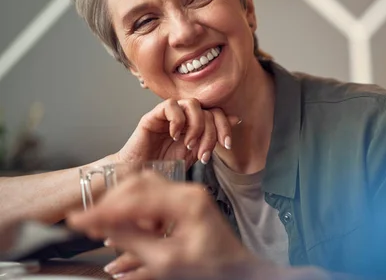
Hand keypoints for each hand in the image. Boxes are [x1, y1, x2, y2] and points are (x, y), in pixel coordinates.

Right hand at [67, 172, 275, 279]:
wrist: (237, 270)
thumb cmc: (211, 268)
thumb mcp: (167, 262)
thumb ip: (134, 241)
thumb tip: (103, 227)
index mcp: (187, 202)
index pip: (136, 198)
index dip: (104, 210)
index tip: (78, 220)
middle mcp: (187, 192)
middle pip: (139, 185)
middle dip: (111, 204)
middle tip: (89, 224)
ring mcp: (186, 195)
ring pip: (144, 190)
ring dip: (121, 207)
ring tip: (104, 232)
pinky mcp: (183, 204)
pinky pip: (152, 201)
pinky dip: (134, 215)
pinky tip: (122, 235)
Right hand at [116, 98, 239, 169]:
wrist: (140, 174)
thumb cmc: (165, 165)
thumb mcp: (195, 153)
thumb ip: (213, 136)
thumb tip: (237, 118)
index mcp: (194, 123)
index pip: (216, 113)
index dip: (225, 126)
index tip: (226, 144)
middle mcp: (183, 116)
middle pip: (207, 110)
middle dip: (210, 133)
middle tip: (203, 153)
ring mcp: (168, 115)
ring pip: (192, 104)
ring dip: (196, 126)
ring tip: (189, 145)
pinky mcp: (152, 116)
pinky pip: (171, 105)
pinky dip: (178, 121)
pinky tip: (175, 136)